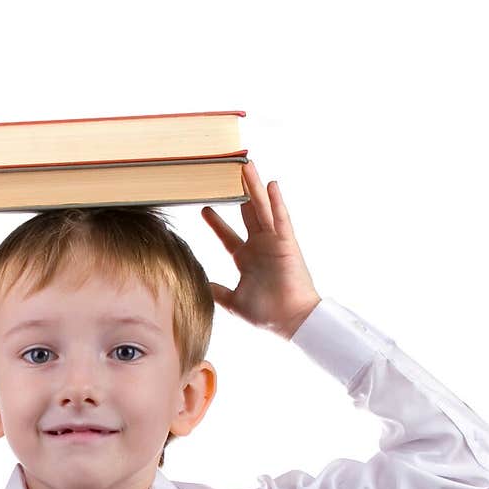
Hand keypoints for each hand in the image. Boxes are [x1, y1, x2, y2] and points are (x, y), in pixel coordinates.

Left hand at [202, 160, 320, 338]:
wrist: (289, 321)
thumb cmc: (266, 314)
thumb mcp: (233, 302)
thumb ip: (217, 291)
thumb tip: (199, 285)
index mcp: (247, 259)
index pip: (227, 235)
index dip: (216, 222)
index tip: (204, 207)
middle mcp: (260, 247)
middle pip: (245, 214)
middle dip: (237, 193)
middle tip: (227, 174)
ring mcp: (274, 243)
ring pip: (262, 209)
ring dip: (254, 188)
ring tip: (247, 166)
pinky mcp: (287, 244)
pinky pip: (281, 219)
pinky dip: (277, 202)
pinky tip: (271, 184)